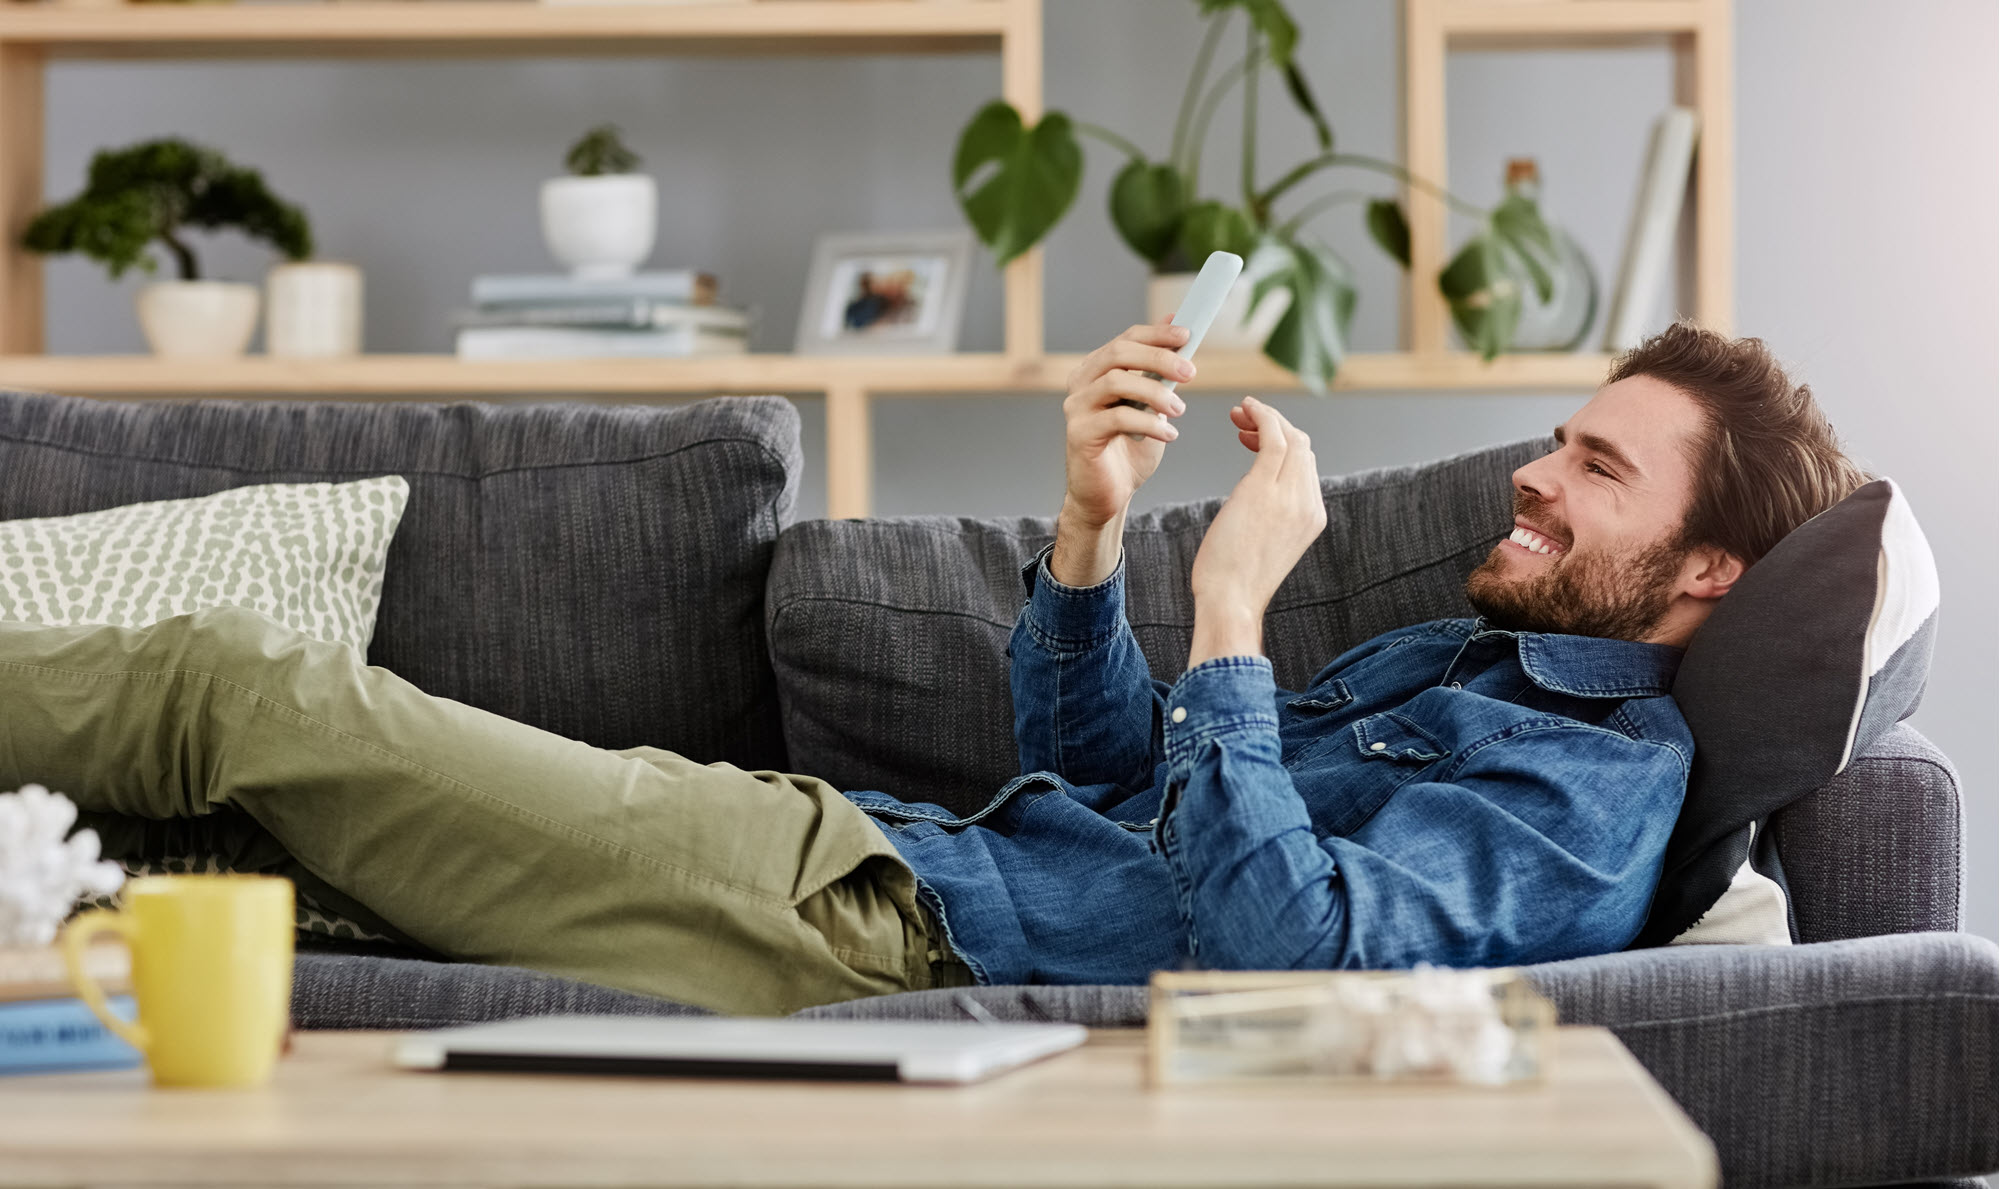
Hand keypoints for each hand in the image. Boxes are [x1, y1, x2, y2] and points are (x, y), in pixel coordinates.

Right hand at [1050, 317, 1193, 584]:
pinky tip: (1168, 434)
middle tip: (1190, 372)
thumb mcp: (1151, 404)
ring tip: (1180, 411)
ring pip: (1116, 381)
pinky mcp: (1079, 434)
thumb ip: (1159, 371)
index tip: (1187, 336)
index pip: (1125, 339)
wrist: (1107, 495)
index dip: (1156, 334)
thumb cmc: (1129, 450)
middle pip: (1119, 353)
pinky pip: (1116, 418)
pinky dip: (1148, 423)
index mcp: (1096, 371)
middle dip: (1159, 358)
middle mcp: (1081, 384)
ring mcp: (1076, 408)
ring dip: (1155, 392)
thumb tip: (1176, 325)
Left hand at [1186, 397, 1327, 664]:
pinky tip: (1245, 408)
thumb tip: (1255, 502)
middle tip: (1242, 419)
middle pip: (1303, 446)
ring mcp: (1291, 495)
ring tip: (1239, 414)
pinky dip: (1262, 415)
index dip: (1283, 443)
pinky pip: (1274, 437)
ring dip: (1266, 417)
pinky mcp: (1265, 488)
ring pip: (1291, 437)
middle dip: (1275, 425)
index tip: (1252, 438)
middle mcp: (1309, 503)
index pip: (1306, 465)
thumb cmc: (1235, 580)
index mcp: (1312, 517)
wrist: (1230, 601)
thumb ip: (1270, 517)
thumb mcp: (1264, 544)